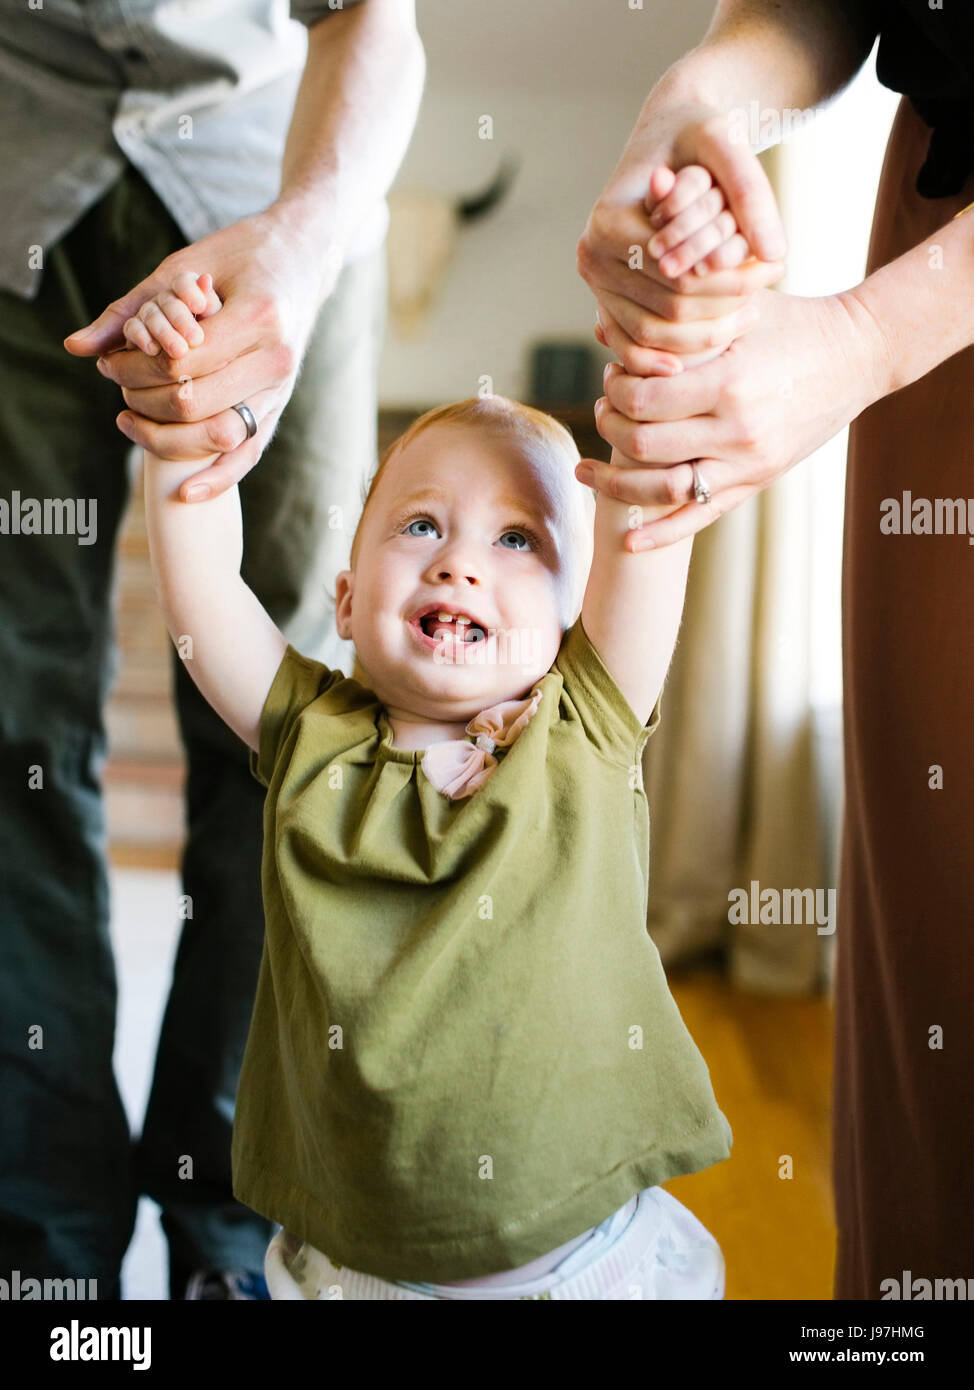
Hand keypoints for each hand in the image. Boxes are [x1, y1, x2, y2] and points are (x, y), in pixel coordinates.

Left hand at [63, 209, 337, 499]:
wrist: (303, 258)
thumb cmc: (240, 255)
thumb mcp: (184, 265)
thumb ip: (131, 307)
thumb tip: (77, 348)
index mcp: (258, 317)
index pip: (181, 361)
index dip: (135, 367)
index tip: (109, 361)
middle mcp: (277, 358)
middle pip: (193, 401)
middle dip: (143, 398)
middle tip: (116, 383)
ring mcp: (283, 388)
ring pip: (218, 435)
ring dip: (166, 436)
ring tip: (131, 417)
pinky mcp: (280, 406)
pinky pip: (249, 455)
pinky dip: (218, 478)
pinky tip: (187, 493)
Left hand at [575, 289, 889, 549]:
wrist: (858, 354)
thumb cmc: (793, 322)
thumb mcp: (736, 308)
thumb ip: (673, 320)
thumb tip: (601, 326)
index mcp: (729, 381)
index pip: (643, 399)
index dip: (615, 389)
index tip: (611, 374)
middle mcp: (737, 429)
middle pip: (644, 445)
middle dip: (610, 425)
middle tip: (603, 407)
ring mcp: (747, 463)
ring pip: (663, 490)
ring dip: (616, 482)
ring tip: (591, 469)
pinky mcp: (756, 482)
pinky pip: (699, 517)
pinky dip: (660, 533)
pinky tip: (628, 539)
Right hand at [578, 97, 785, 373]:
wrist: (666, 136)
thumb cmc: (695, 133)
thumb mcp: (726, 142)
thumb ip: (750, 191)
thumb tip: (775, 253)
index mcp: (609, 222)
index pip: (679, 275)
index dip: (729, 281)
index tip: (773, 272)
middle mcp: (592, 258)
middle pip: (666, 309)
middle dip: (720, 310)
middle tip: (764, 302)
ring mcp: (595, 284)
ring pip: (651, 334)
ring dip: (701, 336)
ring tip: (746, 318)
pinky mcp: (604, 299)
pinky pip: (631, 344)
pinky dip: (663, 357)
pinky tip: (704, 355)